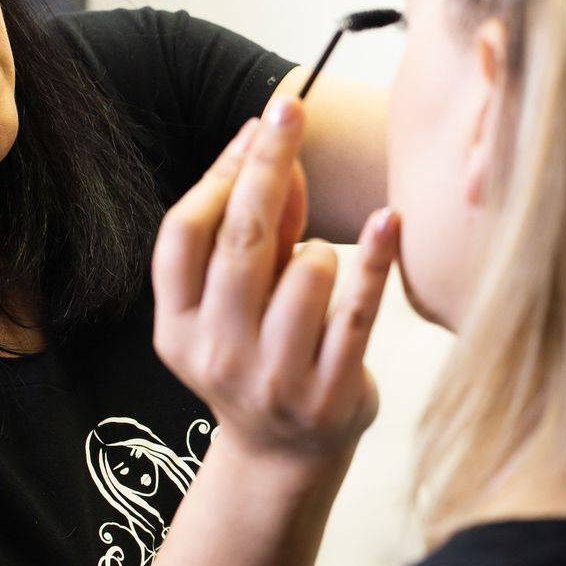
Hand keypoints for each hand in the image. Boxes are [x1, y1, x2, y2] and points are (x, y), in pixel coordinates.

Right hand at [152, 94, 398, 475]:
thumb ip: (252, 233)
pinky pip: (358, 310)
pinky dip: (374, 260)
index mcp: (178, 328)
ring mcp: (275, 378)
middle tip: (292, 109)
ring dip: (322, 249)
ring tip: (319, 269)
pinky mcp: (332, 392)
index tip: (256, 127)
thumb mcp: (233, 304)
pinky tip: (387, 220)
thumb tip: (279, 150)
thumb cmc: (259, 355)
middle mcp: (219, 354)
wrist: (286, 456)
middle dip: (269, 165)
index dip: (220, 173)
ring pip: (306, 271)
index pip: (184, 234)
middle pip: (241, 239)